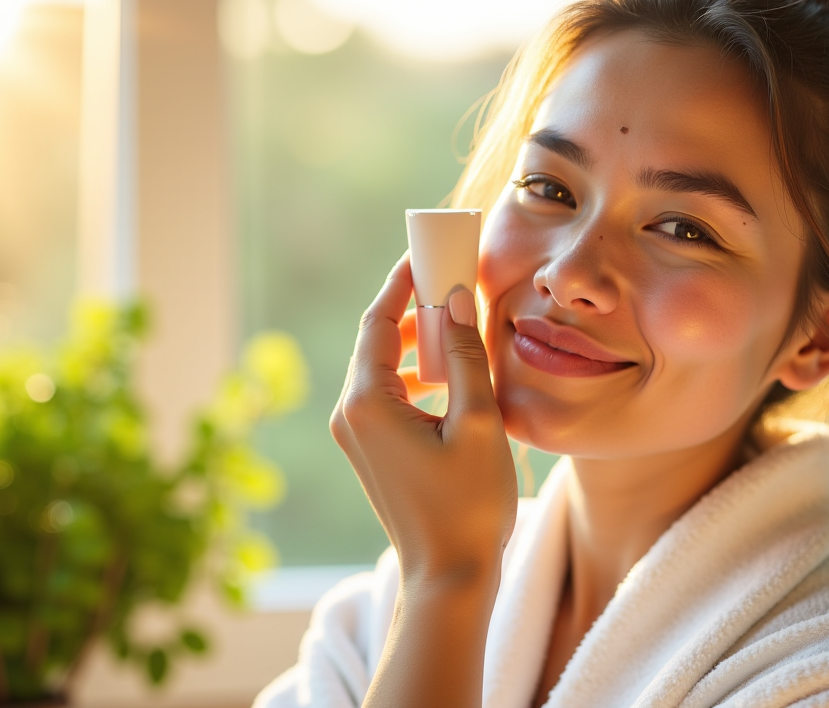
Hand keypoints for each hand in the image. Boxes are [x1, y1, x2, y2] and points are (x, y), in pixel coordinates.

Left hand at [330, 253, 517, 587]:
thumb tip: (454, 300)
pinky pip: (388, 396)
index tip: (428, 250)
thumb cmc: (467, 504)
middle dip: (415, 310)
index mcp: (367, 403)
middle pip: (378, 341)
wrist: (448, 577)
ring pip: (383, 369)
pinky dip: (416, 377)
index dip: (404, 280)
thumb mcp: (478, 422)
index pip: (379, 319)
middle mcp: (350, 415)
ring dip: (418, 345)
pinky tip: (450, 377)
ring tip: (458, 327)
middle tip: (451, 281)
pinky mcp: (370, 452)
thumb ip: (464, 356)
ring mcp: (356, 436)